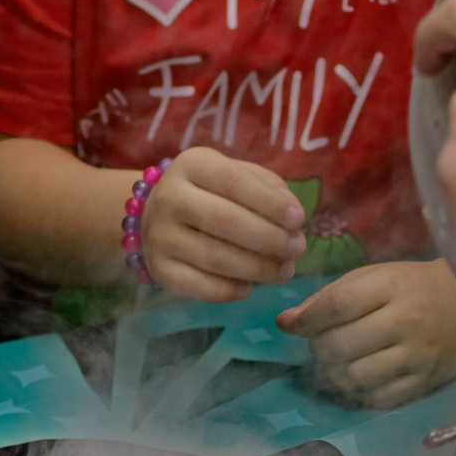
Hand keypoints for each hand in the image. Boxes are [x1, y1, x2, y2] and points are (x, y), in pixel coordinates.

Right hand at [137, 147, 306, 300]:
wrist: (157, 215)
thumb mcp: (235, 174)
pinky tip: (248, 287)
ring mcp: (159, 234)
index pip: (233, 180)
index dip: (269, 202)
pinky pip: (198, 286)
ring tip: (285, 271)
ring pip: (215, 257)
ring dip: (258, 268)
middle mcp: (168, 197)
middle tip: (297, 248)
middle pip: (225, 220)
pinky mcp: (159, 268)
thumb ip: (268, 188)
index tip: (298, 219)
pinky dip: (229, 290)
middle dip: (269, 237)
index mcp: (191, 165)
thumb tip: (292, 213)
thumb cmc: (211, 193)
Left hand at [278, 259, 455, 408]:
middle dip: (317, 347)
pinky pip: (378, 397)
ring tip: (335, 360)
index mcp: (392, 287)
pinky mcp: (426, 383)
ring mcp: (419, 356)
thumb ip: (328, 297)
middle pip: (342, 344)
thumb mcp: (373, 277)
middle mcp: (408, 322)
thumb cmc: (412, 287)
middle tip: (318, 343)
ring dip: (333, 372)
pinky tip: (356, 375)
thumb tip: (286, 322)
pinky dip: (357, 391)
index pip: (339, 305)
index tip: (291, 325)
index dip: (307, 319)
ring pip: (356, 376)